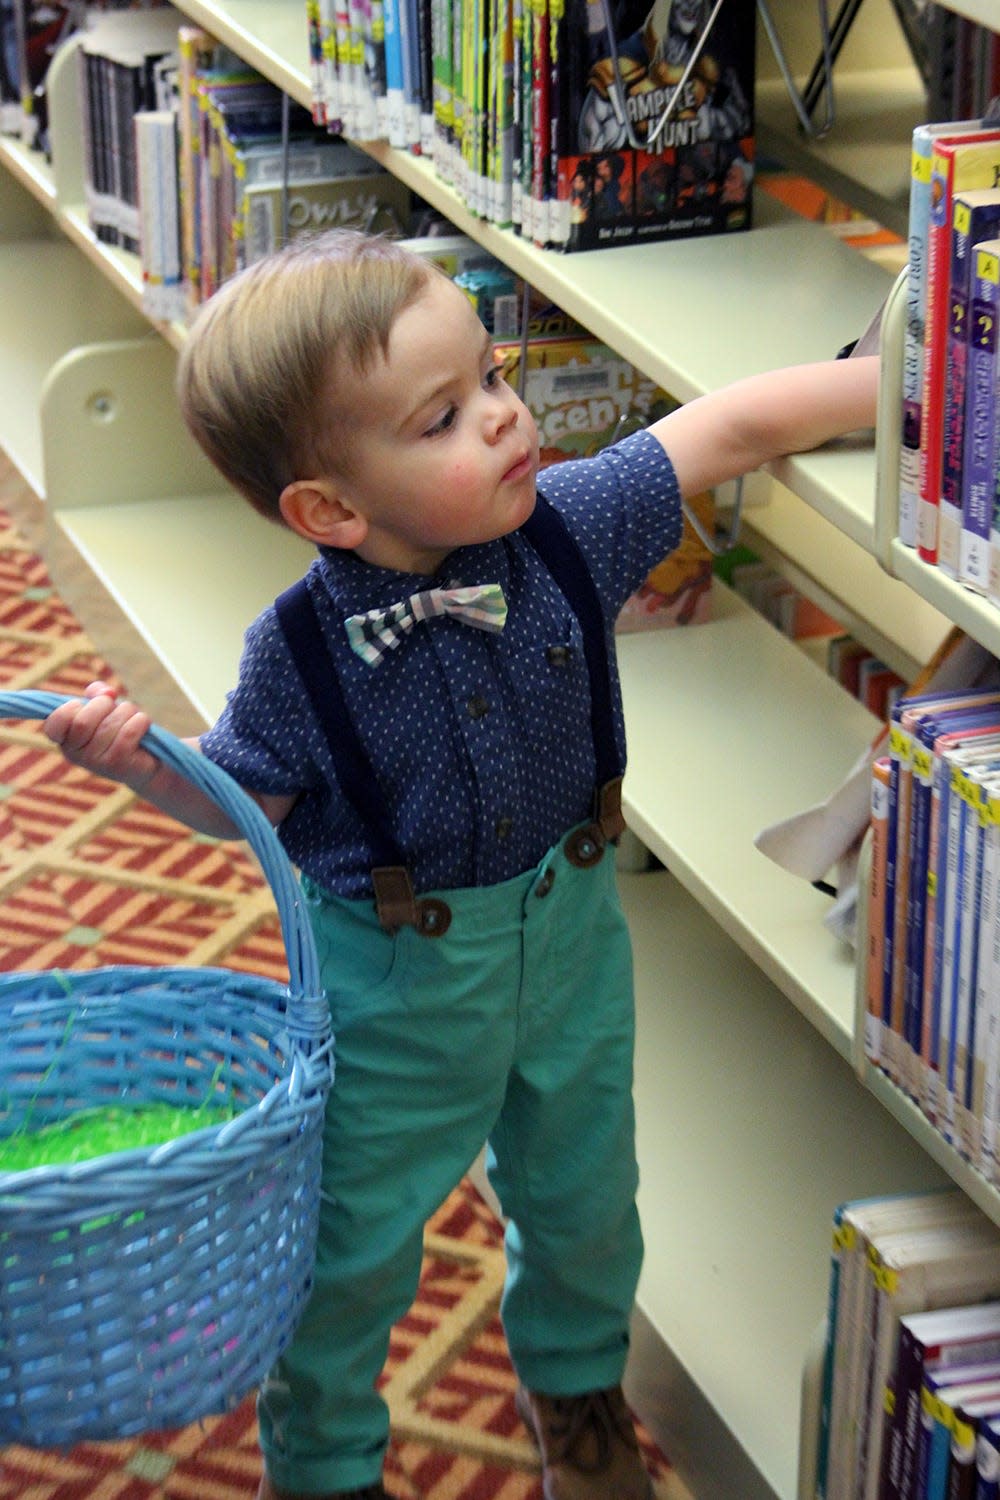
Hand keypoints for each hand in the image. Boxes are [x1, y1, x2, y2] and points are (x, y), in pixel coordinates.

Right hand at [43, 681, 158, 794]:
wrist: (144, 760)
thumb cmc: (119, 728)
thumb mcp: (103, 707)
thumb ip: (97, 693)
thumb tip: (107, 693)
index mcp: (65, 739)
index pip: (53, 724)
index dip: (69, 708)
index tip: (82, 705)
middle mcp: (75, 754)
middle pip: (83, 721)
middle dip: (105, 704)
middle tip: (114, 708)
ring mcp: (95, 763)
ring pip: (110, 724)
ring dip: (127, 711)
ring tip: (131, 718)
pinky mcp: (118, 765)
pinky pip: (128, 732)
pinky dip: (139, 721)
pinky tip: (142, 724)